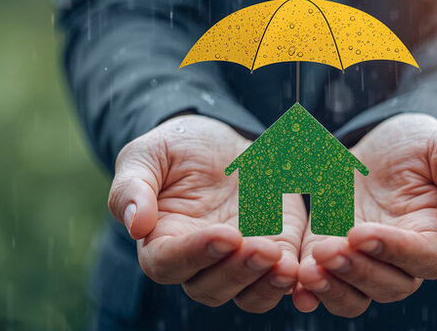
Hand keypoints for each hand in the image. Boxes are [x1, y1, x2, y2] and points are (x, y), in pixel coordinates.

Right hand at [107, 115, 307, 312]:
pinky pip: (283, 280)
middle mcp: (199, 263)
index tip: (224, 235)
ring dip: (266, 285)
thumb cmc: (176, 149)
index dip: (196, 254)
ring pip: (248, 295)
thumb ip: (132, 187)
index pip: (169, 264)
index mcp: (161, 243)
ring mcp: (238, 262)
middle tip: (261, 248)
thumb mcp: (146, 155)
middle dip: (237, 272)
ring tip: (284, 263)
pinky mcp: (275, 252)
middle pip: (210, 288)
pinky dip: (294, 281)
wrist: (223, 141)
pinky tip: (304, 269)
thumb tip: (134, 224)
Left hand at [293, 113, 436, 316]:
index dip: (394, 251)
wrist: (388, 142)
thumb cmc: (429, 146)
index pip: (425, 259)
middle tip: (329, 249)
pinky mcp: (335, 253)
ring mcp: (368, 261)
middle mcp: (404, 260)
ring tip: (309, 268)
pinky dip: (309, 288)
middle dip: (357, 271)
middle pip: (389, 286)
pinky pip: (325, 283)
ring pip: (355, 296)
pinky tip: (295, 278)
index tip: (362, 233)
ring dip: (333, 288)